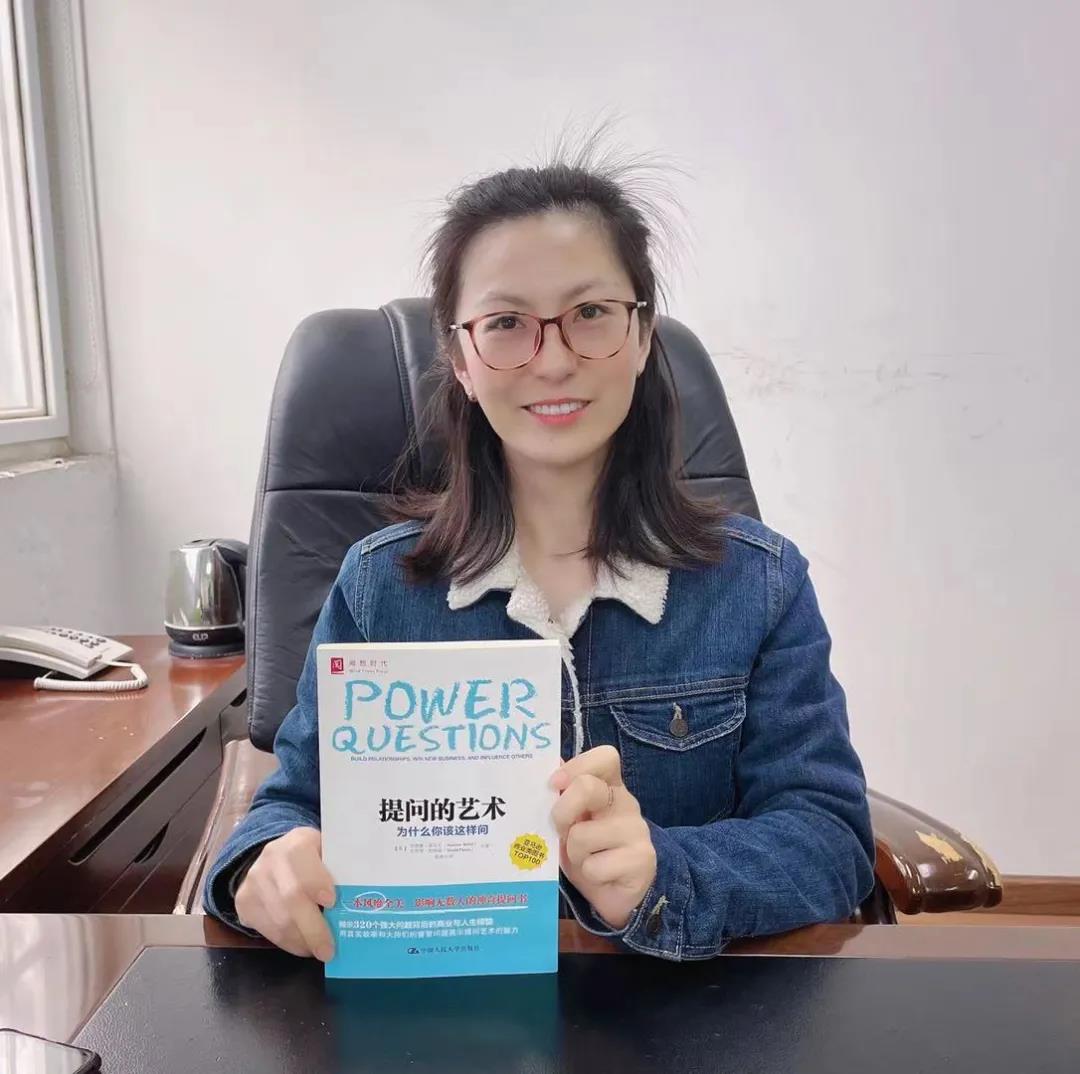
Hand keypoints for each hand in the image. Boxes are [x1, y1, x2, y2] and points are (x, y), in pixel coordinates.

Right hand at [234, 826, 335, 960]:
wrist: (272, 857)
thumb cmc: (314, 859)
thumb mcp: (327, 851)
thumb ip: (341, 868)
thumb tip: (364, 899)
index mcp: (297, 841)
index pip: (302, 859)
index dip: (316, 881)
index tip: (332, 902)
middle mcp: (271, 859)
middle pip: (291, 898)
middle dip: (313, 928)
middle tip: (329, 950)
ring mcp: (253, 881)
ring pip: (278, 920)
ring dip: (301, 941)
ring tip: (319, 951)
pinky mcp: (244, 902)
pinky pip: (267, 930)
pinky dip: (288, 943)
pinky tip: (303, 946)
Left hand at [550, 745, 656, 929]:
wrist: (618, 892)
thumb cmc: (589, 850)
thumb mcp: (571, 821)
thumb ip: (561, 796)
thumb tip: (549, 762)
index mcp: (608, 785)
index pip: (605, 757)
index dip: (576, 766)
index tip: (553, 784)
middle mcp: (625, 802)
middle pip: (587, 788)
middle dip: (562, 812)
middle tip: (560, 830)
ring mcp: (637, 829)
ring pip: (583, 836)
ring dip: (574, 853)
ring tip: (584, 859)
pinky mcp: (642, 859)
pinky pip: (595, 867)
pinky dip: (589, 875)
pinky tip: (601, 876)